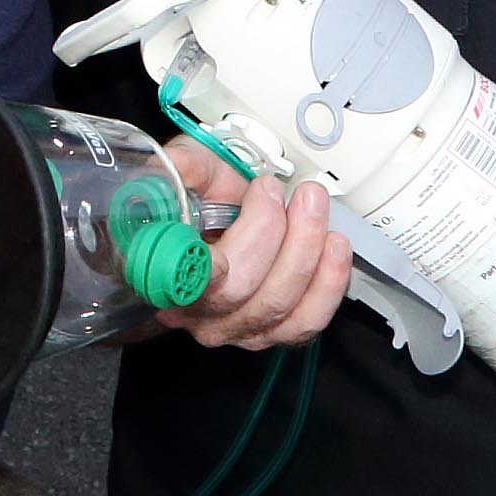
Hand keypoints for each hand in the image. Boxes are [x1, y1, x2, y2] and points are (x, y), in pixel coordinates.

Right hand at [158, 137, 353, 351]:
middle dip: (274, 232)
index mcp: (161, 270)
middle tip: (290, 193)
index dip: (209, 264)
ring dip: (306, 250)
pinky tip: (333, 249)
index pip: (181, 281)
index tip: (233, 230)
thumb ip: (184, 165)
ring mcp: (233, 327)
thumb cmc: (201, 200)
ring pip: (277, 305)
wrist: (221, 222)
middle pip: (239, 289)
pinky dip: (328, 282)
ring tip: (313, 207)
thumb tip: (179, 163)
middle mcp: (194, 310)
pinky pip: (306, 321)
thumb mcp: (189, 171)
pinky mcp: (270, 332)